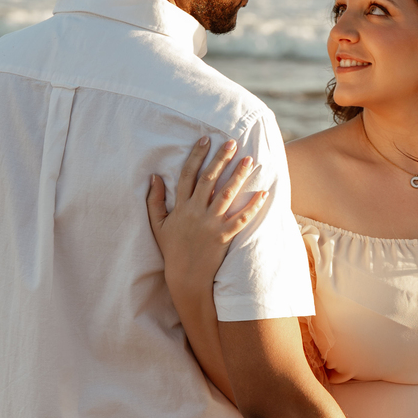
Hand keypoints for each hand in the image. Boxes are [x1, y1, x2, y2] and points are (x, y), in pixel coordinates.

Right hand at [147, 136, 266, 289]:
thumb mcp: (157, 224)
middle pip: (209, 179)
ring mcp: (211, 224)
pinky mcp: (224, 237)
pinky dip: (253, 206)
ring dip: (238, 175)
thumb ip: (154, 200)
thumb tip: (154, 176)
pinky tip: (264, 193)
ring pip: (227, 194)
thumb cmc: (172, 250)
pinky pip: (241, 218)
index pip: (188, 175)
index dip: (197, 155)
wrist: (185, 277)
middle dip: (221, 159)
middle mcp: (196, 212)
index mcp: (180, 207)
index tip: (206, 139)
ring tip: (249, 160)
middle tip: (232, 143)